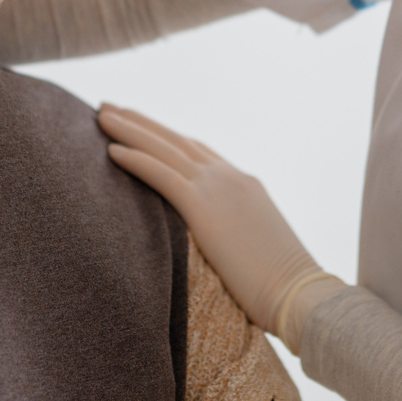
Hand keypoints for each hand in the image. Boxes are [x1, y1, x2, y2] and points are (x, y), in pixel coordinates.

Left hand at [99, 104, 339, 346]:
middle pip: (176, 140)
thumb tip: (216, 243)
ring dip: (129, 130)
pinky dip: (135, 159)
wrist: (299, 293)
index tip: (141, 125)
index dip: (166, 136)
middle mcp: (229, 177)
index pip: (197, 150)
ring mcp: (218, 188)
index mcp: (243, 183)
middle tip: (110, 107)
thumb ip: (234, 231)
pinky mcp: (204, 208)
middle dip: (141, 122)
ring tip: (101, 114)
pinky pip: (162, 174)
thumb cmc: (281, 285)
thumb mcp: (256, 245)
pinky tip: (110, 150)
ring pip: (164, 149)